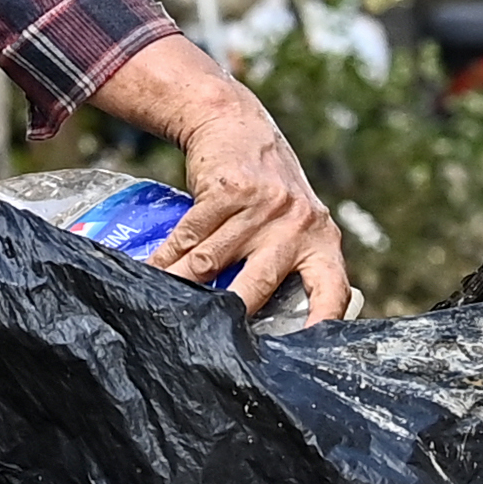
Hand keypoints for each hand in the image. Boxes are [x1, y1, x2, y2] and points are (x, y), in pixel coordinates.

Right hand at [94, 35, 351, 321]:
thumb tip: (260, 327)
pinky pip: (189, 237)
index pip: (331, 290)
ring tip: (164, 313)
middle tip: (208, 348)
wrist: (238, 127)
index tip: (301, 356)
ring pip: (212, 264)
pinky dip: (167, 259)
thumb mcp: (295, 224)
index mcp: (322, 240)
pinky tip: (152, 272)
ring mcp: (262, 206)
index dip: (320, 324)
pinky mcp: (227, 191)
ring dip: (181, 289)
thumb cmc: (267, 193)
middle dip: (227, 318)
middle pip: (256, 287)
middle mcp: (297, 224)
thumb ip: (290, 265)